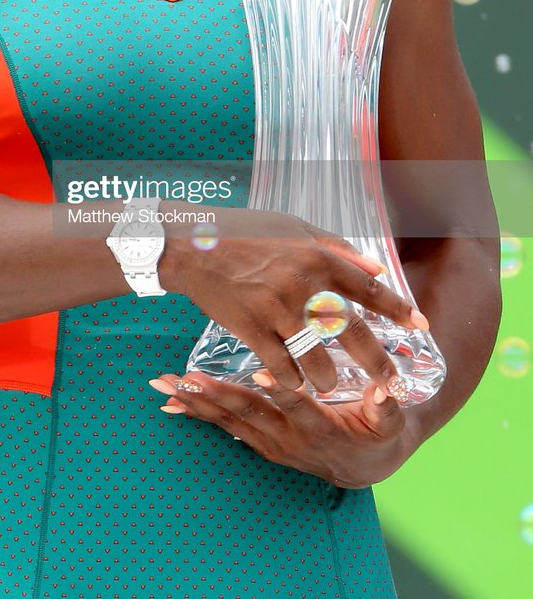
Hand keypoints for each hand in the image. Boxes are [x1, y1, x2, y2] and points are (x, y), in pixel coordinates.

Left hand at [150, 370, 413, 488]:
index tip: (262, 375)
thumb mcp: (391, 423)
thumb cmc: (379, 434)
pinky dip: (197, 414)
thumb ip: (387, 407)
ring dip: (196, 403)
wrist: (366, 466)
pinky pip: (224, 428)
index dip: (282, 392)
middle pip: (249, 414)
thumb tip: (387, 389)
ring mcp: (270, 443)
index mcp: (320, 429)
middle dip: (217, 395)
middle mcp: (288, 439)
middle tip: (187, 378)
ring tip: (166, 385)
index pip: (298, 408)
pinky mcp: (259, 441)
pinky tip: (170, 404)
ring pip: (228, 421)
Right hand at [161, 209, 428, 395]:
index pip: (368, 288)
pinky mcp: (250, 328)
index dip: (398, 309)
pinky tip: (295, 384)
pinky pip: (281, 366)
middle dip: (375, 361)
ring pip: (316, 358)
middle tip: (391, 381)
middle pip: (350, 331)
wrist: (193, 244)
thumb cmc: (245, 233)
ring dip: (326, 379)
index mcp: (316, 256)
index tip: (421, 326)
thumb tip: (375, 269)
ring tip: (330, 386)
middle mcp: (302, 284)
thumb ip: (335, 248)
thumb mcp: (294, 227)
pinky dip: (291, 380)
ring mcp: (276, 308)